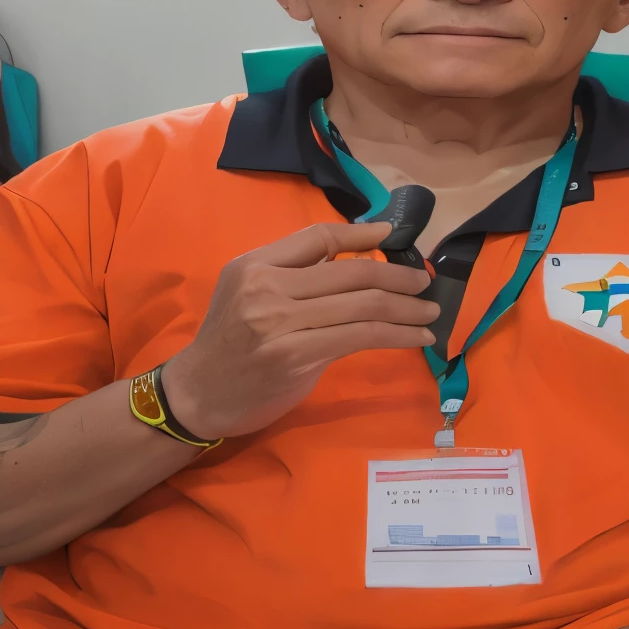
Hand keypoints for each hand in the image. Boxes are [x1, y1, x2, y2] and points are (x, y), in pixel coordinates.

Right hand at [162, 221, 438, 441]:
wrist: (197, 394)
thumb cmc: (230, 343)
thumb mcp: (247, 292)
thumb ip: (292, 274)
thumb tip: (354, 259)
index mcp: (255, 264)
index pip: (319, 237)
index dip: (362, 234)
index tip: (393, 237)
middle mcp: (266, 287)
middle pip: (351, 272)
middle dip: (398, 276)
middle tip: (424, 282)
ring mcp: (280, 323)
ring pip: (362, 305)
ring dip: (406, 308)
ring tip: (430, 313)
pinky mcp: (296, 356)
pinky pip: (361, 337)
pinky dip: (397, 335)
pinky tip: (417, 338)